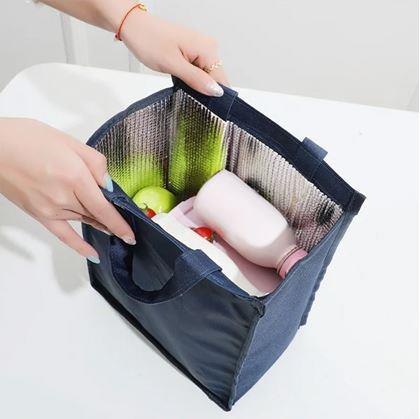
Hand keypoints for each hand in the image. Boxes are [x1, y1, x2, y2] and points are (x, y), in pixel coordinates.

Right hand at [0, 118, 134, 262]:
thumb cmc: (28, 139)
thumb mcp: (70, 142)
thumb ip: (96, 163)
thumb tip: (109, 183)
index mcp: (75, 177)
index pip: (104, 208)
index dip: (120, 223)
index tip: (131, 233)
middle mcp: (64, 197)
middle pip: (96, 214)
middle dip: (112, 219)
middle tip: (126, 224)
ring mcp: (51, 209)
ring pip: (84, 220)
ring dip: (100, 225)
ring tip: (112, 228)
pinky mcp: (40, 215)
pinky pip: (63, 236)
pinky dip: (79, 246)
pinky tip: (93, 255)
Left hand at [120, 11, 228, 96]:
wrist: (135, 27)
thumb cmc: (149, 40)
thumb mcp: (172, 64)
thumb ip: (196, 79)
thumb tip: (216, 91)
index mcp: (207, 49)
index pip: (221, 80)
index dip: (213, 96)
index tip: (202, 105)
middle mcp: (208, 46)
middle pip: (215, 79)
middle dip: (203, 89)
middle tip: (184, 91)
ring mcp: (202, 48)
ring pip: (207, 76)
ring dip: (195, 84)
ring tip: (179, 81)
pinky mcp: (194, 51)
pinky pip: (199, 70)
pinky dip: (191, 78)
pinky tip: (180, 77)